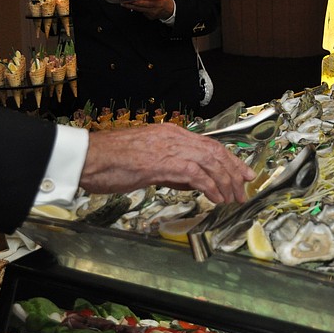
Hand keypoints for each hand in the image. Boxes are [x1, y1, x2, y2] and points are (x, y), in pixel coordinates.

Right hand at [80, 124, 255, 203]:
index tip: (243, 172)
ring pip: (211, 162)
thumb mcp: (147, 161)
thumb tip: (193, 182)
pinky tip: (217, 198)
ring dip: (226, 182)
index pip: (211, 144)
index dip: (230, 159)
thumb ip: (171, 168)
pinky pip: (196, 175)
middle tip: (246, 186)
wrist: (88, 158)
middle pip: (216, 152)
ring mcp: (170, 149)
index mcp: (172, 134)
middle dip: (235, 170)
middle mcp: (175, 137)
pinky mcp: (163, 163)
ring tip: (234, 197)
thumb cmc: (110, 161)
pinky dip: (211, 187)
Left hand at [122, 0, 174, 20]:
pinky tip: (133, 7)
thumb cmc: (164, 1)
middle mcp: (155, 5)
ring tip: (124, 3)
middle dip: (131, 1)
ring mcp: (153, 12)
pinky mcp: (151, 16)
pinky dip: (137, 9)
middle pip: (141, 3)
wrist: (171, 10)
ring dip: (130, 6)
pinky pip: (142, 12)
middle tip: (123, 0)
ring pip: (140, 9)